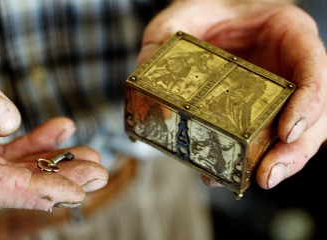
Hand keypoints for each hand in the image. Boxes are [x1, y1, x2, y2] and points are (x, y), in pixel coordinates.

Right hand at [0, 117, 107, 209]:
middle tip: (98, 174)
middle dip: (62, 178)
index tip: (76, 193)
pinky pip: (9, 151)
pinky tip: (62, 130)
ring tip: (88, 154)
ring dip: (55, 160)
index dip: (38, 193)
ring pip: (17, 167)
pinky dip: (36, 141)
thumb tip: (11, 119)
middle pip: (16, 183)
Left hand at [137, 0, 326, 188]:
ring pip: (294, 134)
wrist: (206, 22)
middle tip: (268, 174)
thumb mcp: (181, 17)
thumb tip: (144, 75)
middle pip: (312, 113)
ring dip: (277, 162)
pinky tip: (225, 173)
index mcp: (287, 33)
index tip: (287, 131)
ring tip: (253, 180)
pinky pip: (262, 138)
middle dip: (294, 149)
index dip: (308, 103)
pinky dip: (249, 159)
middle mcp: (290, 67)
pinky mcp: (259, 111)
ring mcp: (277, 92)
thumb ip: (162, 40)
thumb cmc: (204, 13)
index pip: (313, 68)